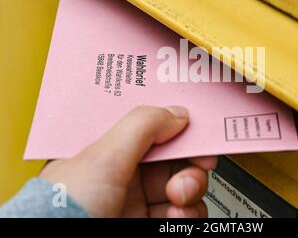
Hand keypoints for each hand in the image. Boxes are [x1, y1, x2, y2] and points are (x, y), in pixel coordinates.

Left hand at [40, 106, 216, 217]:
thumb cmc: (62, 211)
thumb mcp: (103, 158)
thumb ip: (141, 126)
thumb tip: (177, 113)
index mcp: (107, 150)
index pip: (150, 127)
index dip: (176, 126)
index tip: (197, 128)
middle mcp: (123, 174)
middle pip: (173, 157)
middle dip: (189, 161)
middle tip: (197, 165)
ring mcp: (137, 201)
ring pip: (183, 184)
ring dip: (191, 188)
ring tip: (180, 196)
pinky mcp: (148, 223)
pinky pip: (182, 212)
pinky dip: (187, 212)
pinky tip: (176, 214)